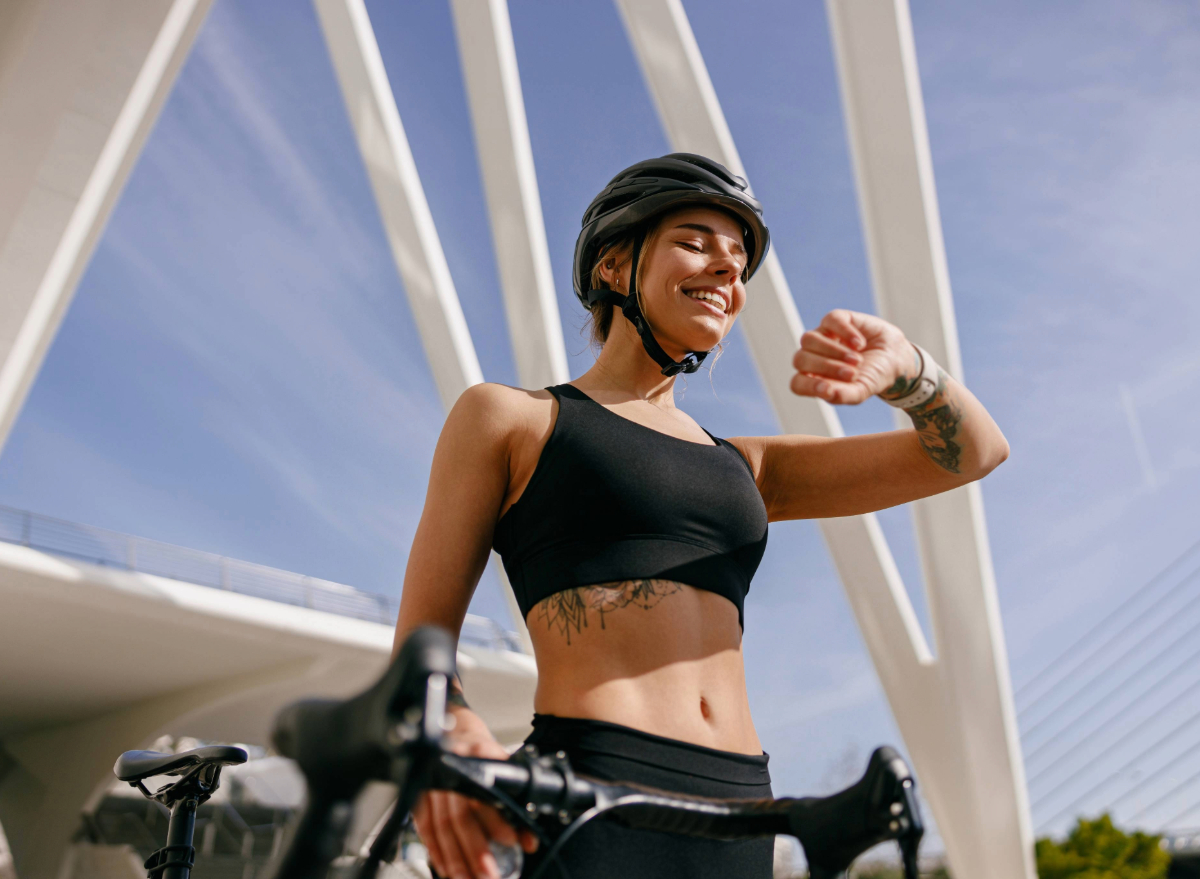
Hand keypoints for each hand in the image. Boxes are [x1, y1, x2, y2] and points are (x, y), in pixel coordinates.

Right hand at [412, 717, 538, 878]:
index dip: (496, 820)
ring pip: (440, 826)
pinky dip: (436, 852)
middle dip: (474, 850)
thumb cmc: (482, 752)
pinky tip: (446, 869)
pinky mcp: (419, 796)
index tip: (511, 841)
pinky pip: (425, 829)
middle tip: (489, 874)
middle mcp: (452, 768)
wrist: (453, 728)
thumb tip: (529, 840)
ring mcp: (432, 783)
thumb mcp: (505, 767)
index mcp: (479, 756)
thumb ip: (517, 802)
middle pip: (460, 815)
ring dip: (454, 859)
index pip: (486, 793)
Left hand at [790, 310, 916, 404]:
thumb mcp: (861, 391)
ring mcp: (822, 336)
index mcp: (813, 378)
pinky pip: (831, 321)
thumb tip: (827, 393)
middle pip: (800, 359)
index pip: (797, 383)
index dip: (809, 386)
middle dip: (826, 367)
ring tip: (857, 360)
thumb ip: (843, 395)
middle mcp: (813, 357)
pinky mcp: (836, 319)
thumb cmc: (872, 377)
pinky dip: (845, 333)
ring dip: (833, 351)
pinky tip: (860, 344)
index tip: (829, 389)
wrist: (895, 359)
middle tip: (852, 374)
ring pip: (808, 339)